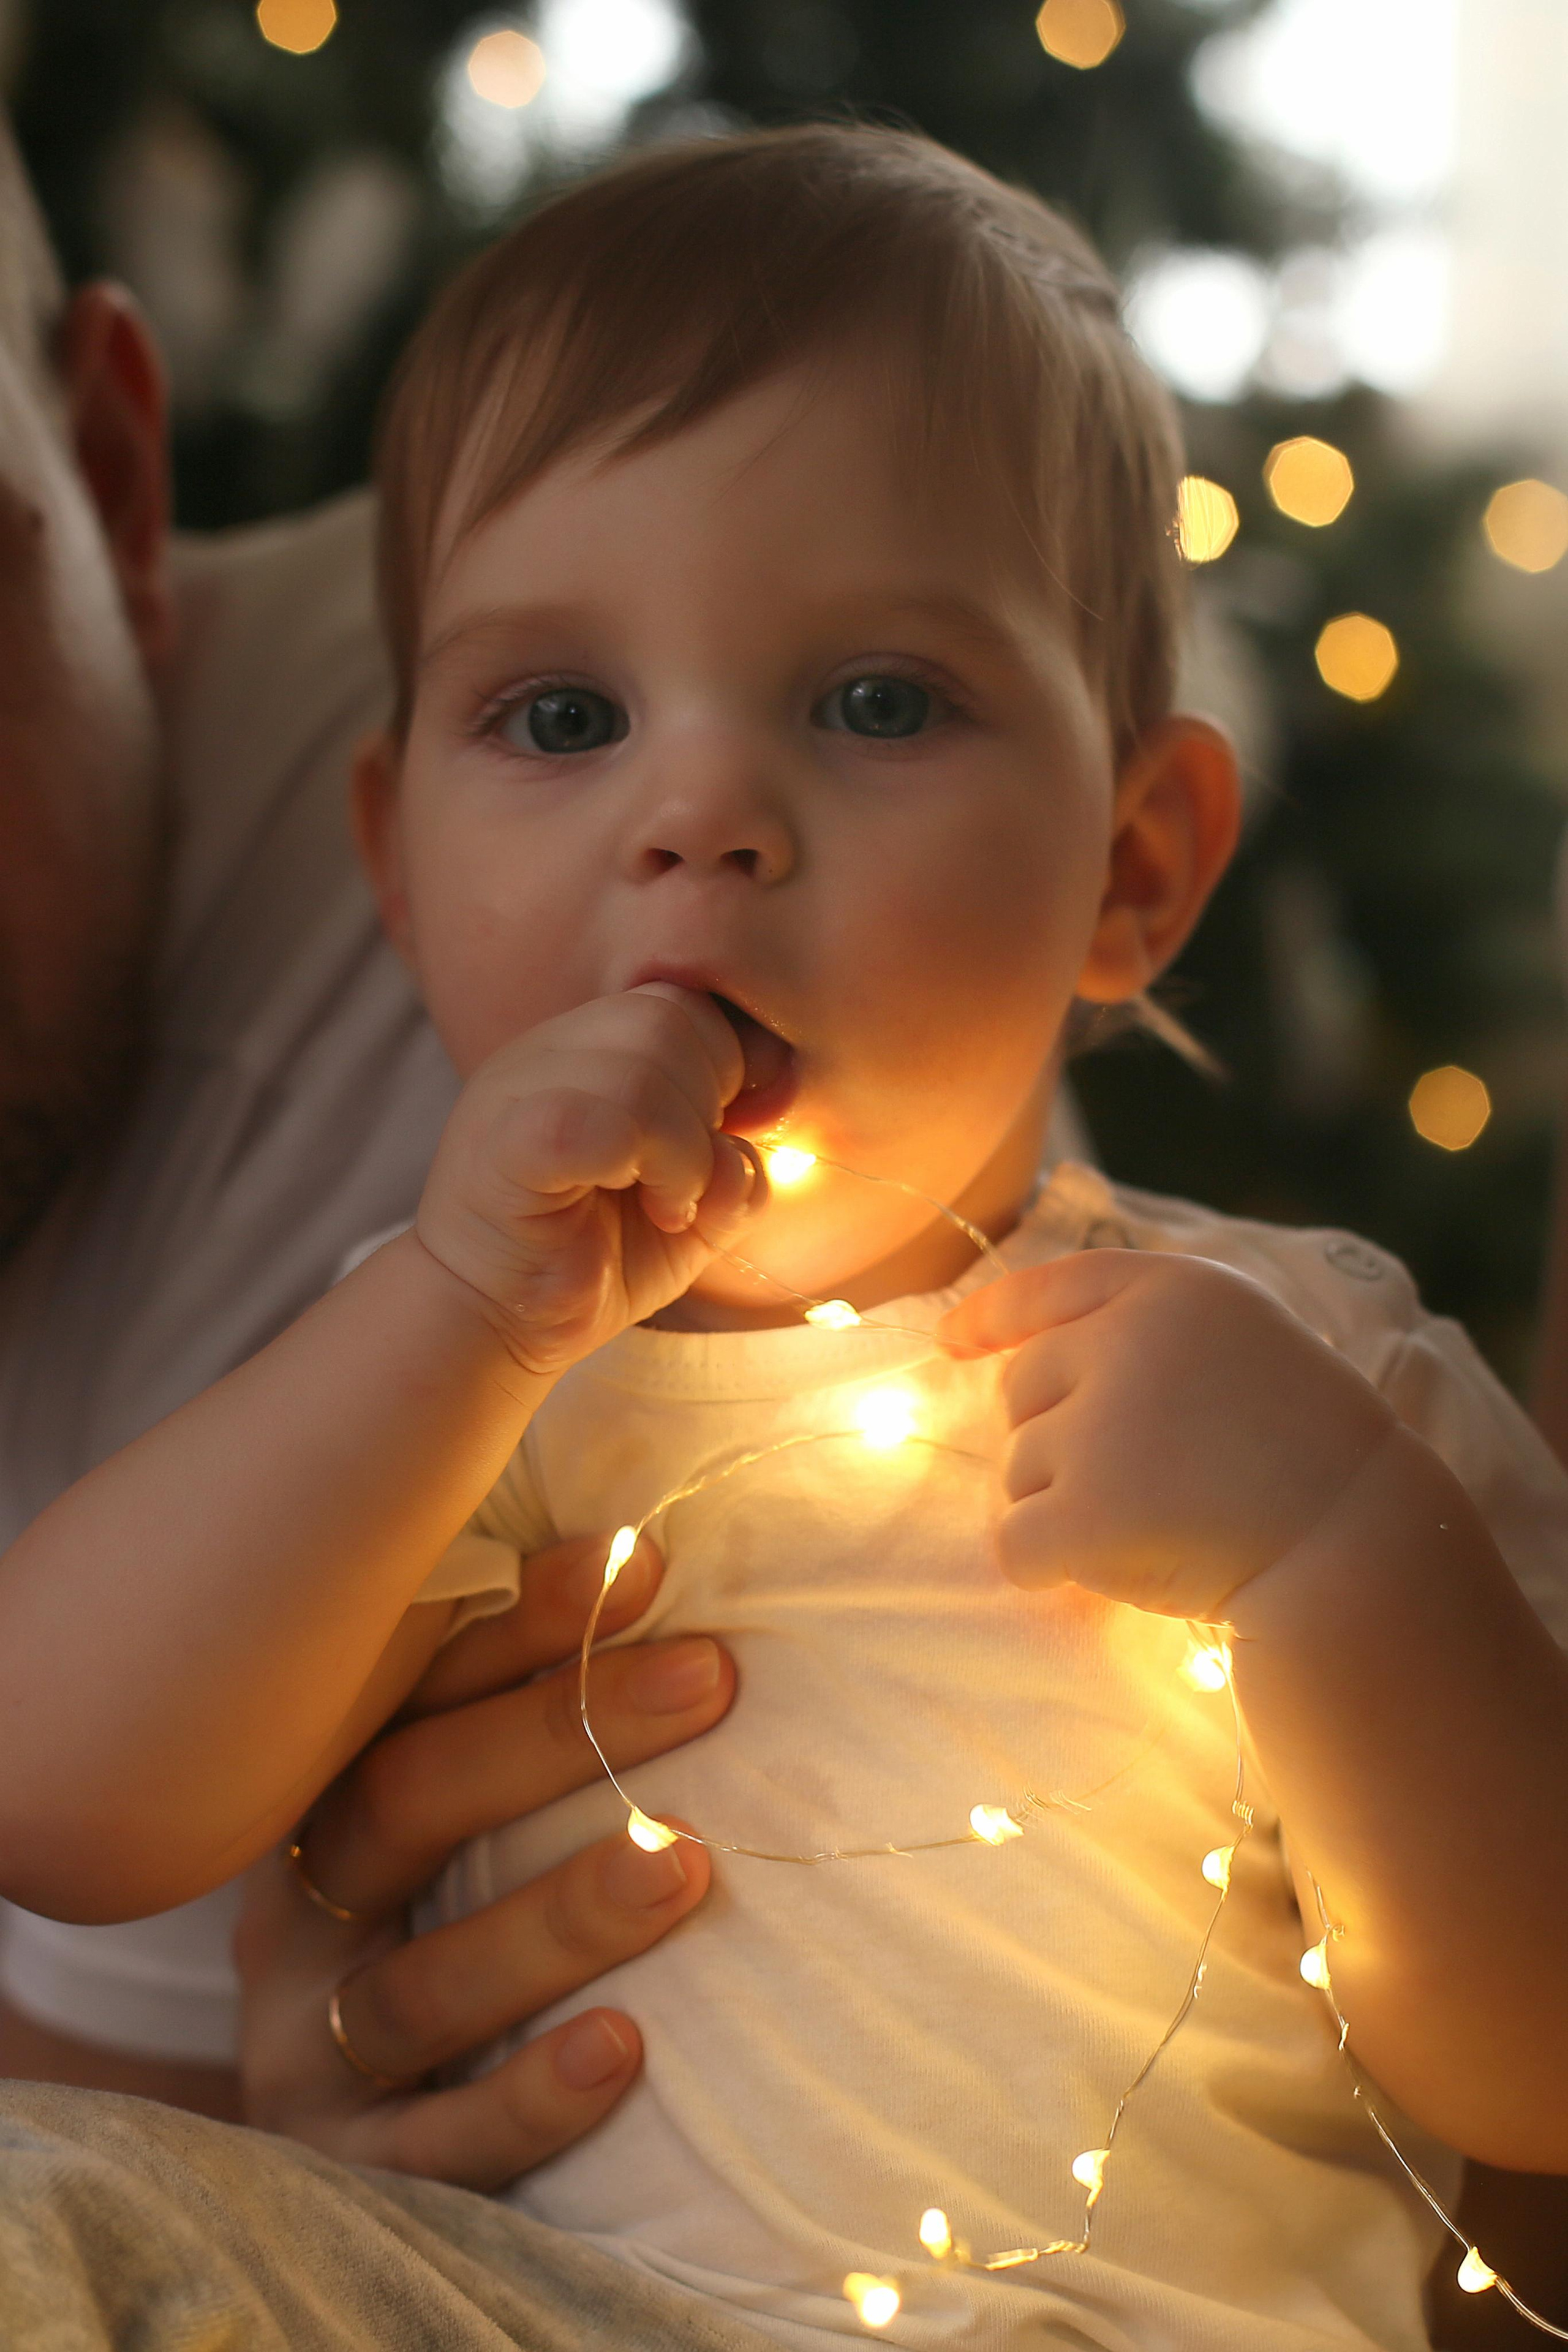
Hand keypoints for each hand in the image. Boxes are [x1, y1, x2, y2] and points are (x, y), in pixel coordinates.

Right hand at [234, 1528, 732, 2187]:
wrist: (334, 2146)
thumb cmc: (437, 1926)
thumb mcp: (447, 1820)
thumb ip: (520, 1719)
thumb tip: (659, 1572)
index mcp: (321, 1801)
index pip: (412, 1690)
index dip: (522, 1623)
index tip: (641, 1563)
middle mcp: (301, 1915)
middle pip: (407, 1803)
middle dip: (560, 1732)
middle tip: (710, 1678)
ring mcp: (311, 2047)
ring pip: (424, 1983)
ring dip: (559, 1917)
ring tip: (682, 1863)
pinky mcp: (350, 2172)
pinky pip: (437, 2144)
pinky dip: (528, 2097)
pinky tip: (622, 2049)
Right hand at [416, 984, 763, 1376]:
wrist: (495, 1327)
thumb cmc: (593, 1261)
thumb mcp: (692, 1207)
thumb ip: (734, 1163)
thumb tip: (758, 1131)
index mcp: (583, 1051)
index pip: (679, 1003)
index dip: (729, 1063)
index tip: (728, 1135)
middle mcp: (545, 1053)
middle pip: (667, 1017)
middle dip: (711, 1102)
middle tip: (689, 1180)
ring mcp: (518, 1090)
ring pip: (645, 1065)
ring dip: (689, 1148)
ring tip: (670, 1204)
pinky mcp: (510, 1143)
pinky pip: (610, 1121)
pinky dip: (659, 1166)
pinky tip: (654, 1212)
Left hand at [939, 1250, 1396, 1619]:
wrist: (1357, 1547)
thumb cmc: (1303, 1456)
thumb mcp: (1240, 1348)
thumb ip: (1147, 1336)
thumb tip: (1017, 1357)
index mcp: (1173, 1289)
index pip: (1054, 1284)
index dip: (994, 1314)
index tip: (952, 1342)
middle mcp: (1128, 1340)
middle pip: (1023, 1388)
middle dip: (1056, 1438)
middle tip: (1144, 1480)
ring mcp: (1103, 1426)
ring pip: (1018, 1470)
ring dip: (1062, 1506)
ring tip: (1158, 1520)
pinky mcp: (1087, 1512)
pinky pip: (1013, 1543)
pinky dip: (1043, 1567)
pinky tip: (1110, 1571)